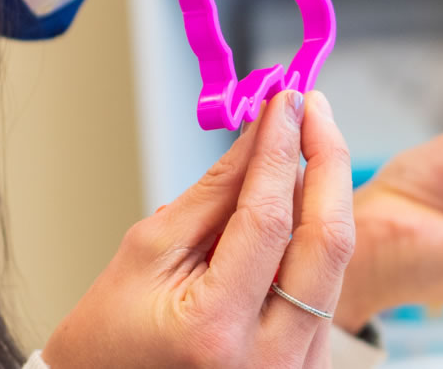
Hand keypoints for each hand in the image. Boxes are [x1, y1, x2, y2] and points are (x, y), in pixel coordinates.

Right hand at [44, 91, 353, 367]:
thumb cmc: (108, 338)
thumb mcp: (147, 252)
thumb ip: (213, 194)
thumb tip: (260, 133)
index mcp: (215, 330)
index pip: (267, 219)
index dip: (278, 150)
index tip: (282, 99)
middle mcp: (269, 360)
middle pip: (329, 243)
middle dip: (327, 162)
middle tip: (311, 108)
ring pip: (333, 266)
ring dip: (323, 198)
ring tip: (299, 144)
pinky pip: (325, 292)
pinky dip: (313, 243)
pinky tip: (296, 205)